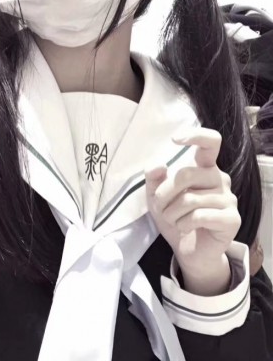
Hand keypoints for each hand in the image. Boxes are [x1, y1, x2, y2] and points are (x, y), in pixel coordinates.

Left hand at [145, 128, 240, 294]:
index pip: (210, 142)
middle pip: (186, 174)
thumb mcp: (157, 197)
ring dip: (171, 213)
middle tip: (160, 208)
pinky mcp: (231, 219)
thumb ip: (154, 179)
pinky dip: (183, 224)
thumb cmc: (174, 217)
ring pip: (190, 199)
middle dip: (164, 194)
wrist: (188, 248)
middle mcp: (219, 179)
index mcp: (204, 168)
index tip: (175, 138)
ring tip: (172, 220)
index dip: (195, 136)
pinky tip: (184, 228)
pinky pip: (199, 216)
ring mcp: (229, 198)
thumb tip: (158, 165)